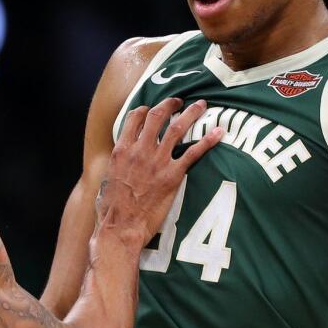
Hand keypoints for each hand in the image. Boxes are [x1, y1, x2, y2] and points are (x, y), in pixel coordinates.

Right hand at [97, 98, 221, 245]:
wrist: (121, 226)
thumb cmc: (111, 208)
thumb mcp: (108, 178)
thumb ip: (118, 164)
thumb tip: (122, 161)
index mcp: (122, 149)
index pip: (135, 118)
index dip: (146, 109)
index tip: (152, 108)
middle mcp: (140, 150)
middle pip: (157, 116)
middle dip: (170, 104)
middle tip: (179, 101)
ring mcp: (157, 161)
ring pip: (176, 128)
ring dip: (190, 113)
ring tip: (200, 105)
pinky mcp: (172, 175)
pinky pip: (193, 153)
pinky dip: (208, 141)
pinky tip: (219, 133)